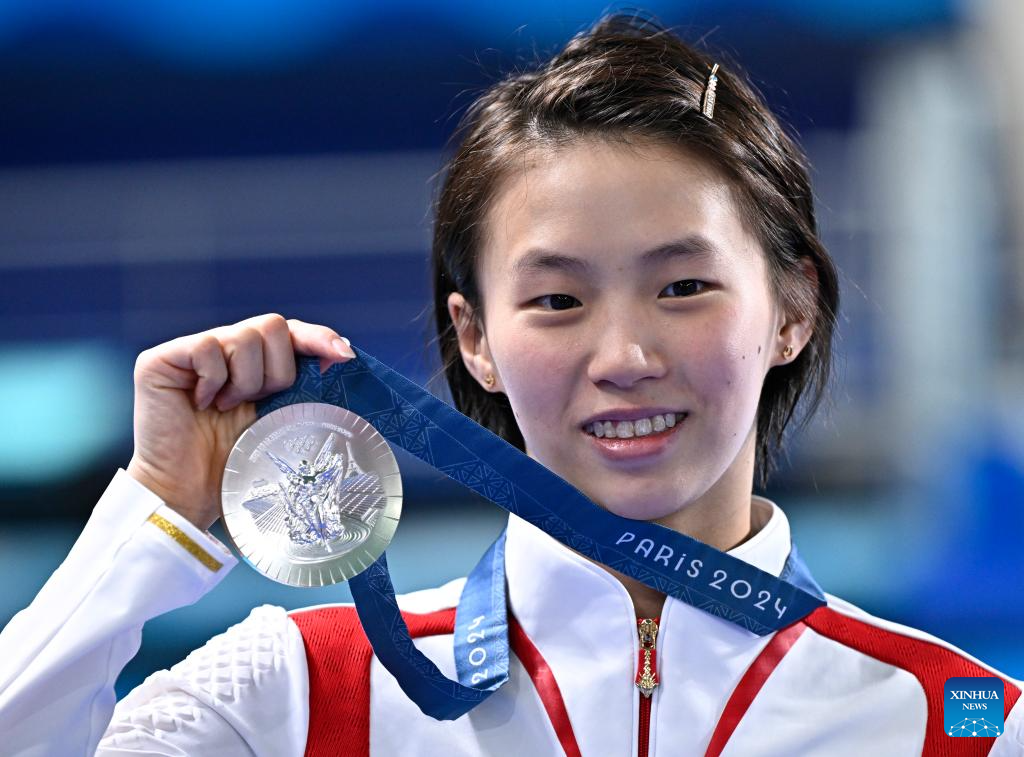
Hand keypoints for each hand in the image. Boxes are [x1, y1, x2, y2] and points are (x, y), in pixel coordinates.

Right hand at [126, 314, 354, 528]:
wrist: (189, 493)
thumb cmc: (234, 463)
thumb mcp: (281, 416)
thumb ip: (303, 383)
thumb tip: (342, 353)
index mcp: (253, 362)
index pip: (290, 331)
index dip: (318, 337)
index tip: (342, 356)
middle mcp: (223, 348)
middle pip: (272, 326)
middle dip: (276, 371)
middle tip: (256, 403)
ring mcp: (191, 350)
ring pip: (244, 336)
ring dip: (245, 382)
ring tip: (226, 409)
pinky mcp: (161, 358)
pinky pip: (207, 347)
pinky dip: (212, 381)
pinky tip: (201, 405)